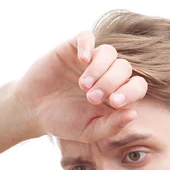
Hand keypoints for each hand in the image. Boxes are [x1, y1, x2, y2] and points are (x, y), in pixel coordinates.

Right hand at [13, 31, 147, 142]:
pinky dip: (87, 46)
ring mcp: (90, 60)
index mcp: (115, 94)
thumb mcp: (88, 131)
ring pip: (109, 52)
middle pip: (124, 67)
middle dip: (111, 82)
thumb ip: (111, 126)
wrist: (32, 111)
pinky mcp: (72, 50)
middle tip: (92, 97)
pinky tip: (82, 60)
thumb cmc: (63, 122)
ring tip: (83, 85)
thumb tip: (133, 114)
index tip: (114, 102)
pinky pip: (86, 37)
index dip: (131, 91)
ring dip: (100, 68)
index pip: (137, 85)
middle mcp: (106, 74)